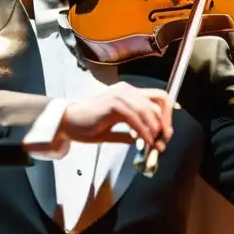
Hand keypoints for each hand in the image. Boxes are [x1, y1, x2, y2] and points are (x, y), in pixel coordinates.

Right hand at [59, 82, 173, 150]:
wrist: (66, 122)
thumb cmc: (86, 125)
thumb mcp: (114, 129)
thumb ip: (131, 132)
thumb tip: (149, 141)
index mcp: (127, 93)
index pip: (158, 97)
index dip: (167, 114)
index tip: (166, 132)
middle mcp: (126, 90)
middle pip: (159, 102)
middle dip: (164, 123)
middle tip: (163, 140)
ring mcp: (119, 95)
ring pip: (149, 110)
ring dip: (155, 129)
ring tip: (154, 144)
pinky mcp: (113, 104)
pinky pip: (136, 117)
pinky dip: (144, 131)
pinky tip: (145, 141)